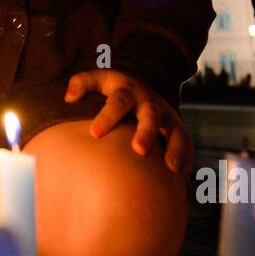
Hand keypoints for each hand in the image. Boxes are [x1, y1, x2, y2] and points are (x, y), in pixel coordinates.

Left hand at [65, 69, 193, 173]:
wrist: (143, 84)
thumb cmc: (113, 88)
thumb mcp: (98, 79)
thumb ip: (81, 83)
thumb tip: (68, 98)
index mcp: (127, 92)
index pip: (117, 102)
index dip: (107, 116)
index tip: (94, 134)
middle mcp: (149, 103)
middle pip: (150, 116)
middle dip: (146, 132)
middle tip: (138, 150)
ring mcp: (166, 115)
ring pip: (174, 130)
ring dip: (174, 148)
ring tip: (171, 168)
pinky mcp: (177, 127)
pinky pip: (186, 142)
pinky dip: (186, 157)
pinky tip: (181, 176)